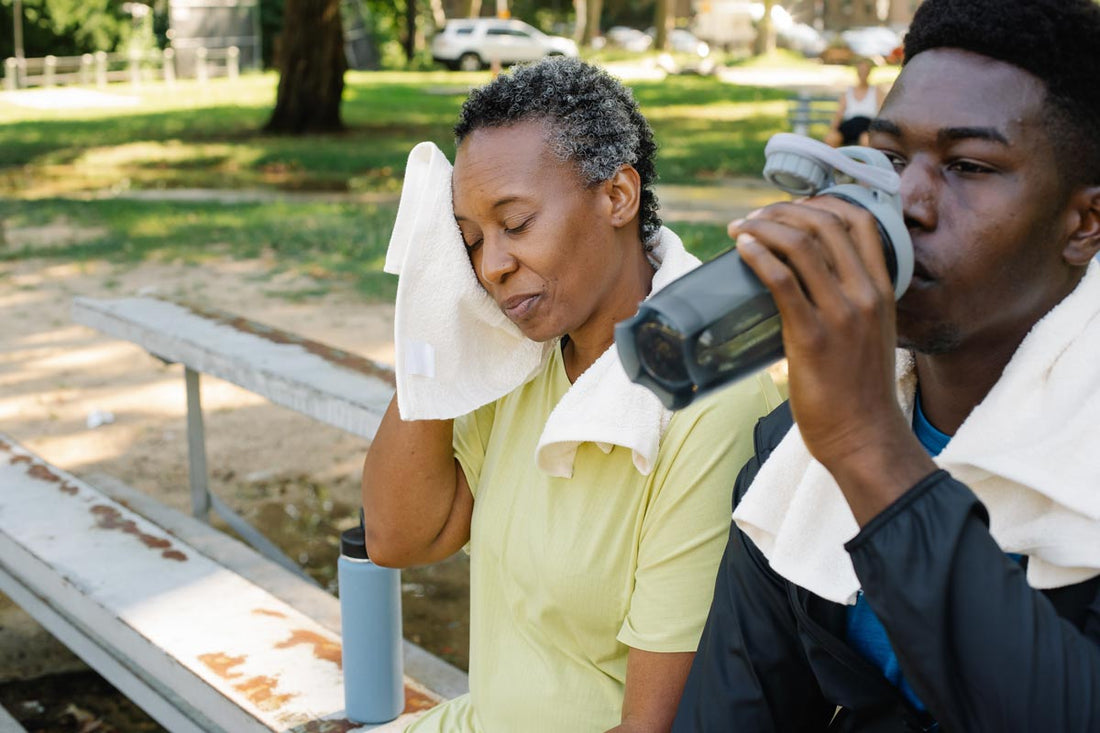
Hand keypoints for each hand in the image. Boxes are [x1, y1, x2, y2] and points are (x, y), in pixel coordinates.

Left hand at [730, 197, 932, 521]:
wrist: (864, 436)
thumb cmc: (858, 390)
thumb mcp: (868, 334)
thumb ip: (848, 305)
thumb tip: (801, 285)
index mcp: (883, 289)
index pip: (861, 220)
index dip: (823, 202)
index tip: (791, 209)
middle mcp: (867, 294)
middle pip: (825, 223)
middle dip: (783, 211)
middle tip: (753, 218)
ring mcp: (842, 314)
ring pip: (801, 245)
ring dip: (763, 227)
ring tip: (739, 230)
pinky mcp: (812, 337)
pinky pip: (782, 281)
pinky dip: (758, 256)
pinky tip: (741, 249)